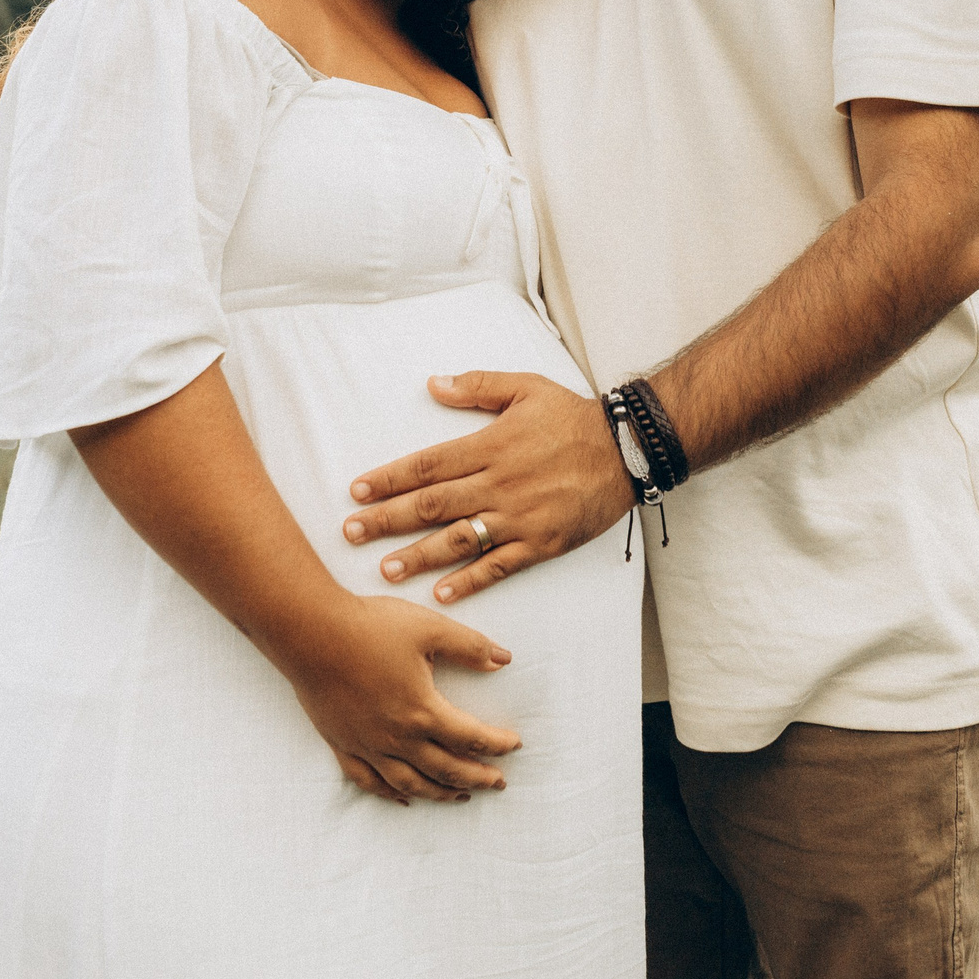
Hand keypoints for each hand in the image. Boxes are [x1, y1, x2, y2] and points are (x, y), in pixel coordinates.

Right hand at [268, 593, 523, 804]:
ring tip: (461, 795)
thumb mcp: (429, 628)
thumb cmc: (370, 627)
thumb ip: (469, 646)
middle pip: (446, 769)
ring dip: (440, 792)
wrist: (310, 633)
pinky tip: (404, 798)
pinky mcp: (342, 744)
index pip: (470, 737)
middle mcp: (397, 738)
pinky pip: (369, 782)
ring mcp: (367, 746)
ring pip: (410, 784)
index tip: (514, 744)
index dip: (496, 744)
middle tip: (498, 782)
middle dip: (477, 777)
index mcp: (422, 711)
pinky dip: (390, 795)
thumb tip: (504, 659)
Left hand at [342, 371, 636, 604]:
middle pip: (431, 505)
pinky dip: (469, 581)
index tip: (357, 492)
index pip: (427, 465)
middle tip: (350, 532)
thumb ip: (477, 385)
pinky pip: (498, 566)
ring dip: (418, 556)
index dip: (389, 479)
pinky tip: (441, 594)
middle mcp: (499, 484)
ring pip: (458, 540)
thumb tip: (432, 384)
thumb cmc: (573, 417)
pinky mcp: (541, 543)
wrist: (628, 451)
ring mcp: (519, 517)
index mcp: (490, 446)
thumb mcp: (526, 387)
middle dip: (387, 519)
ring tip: (384, 569)